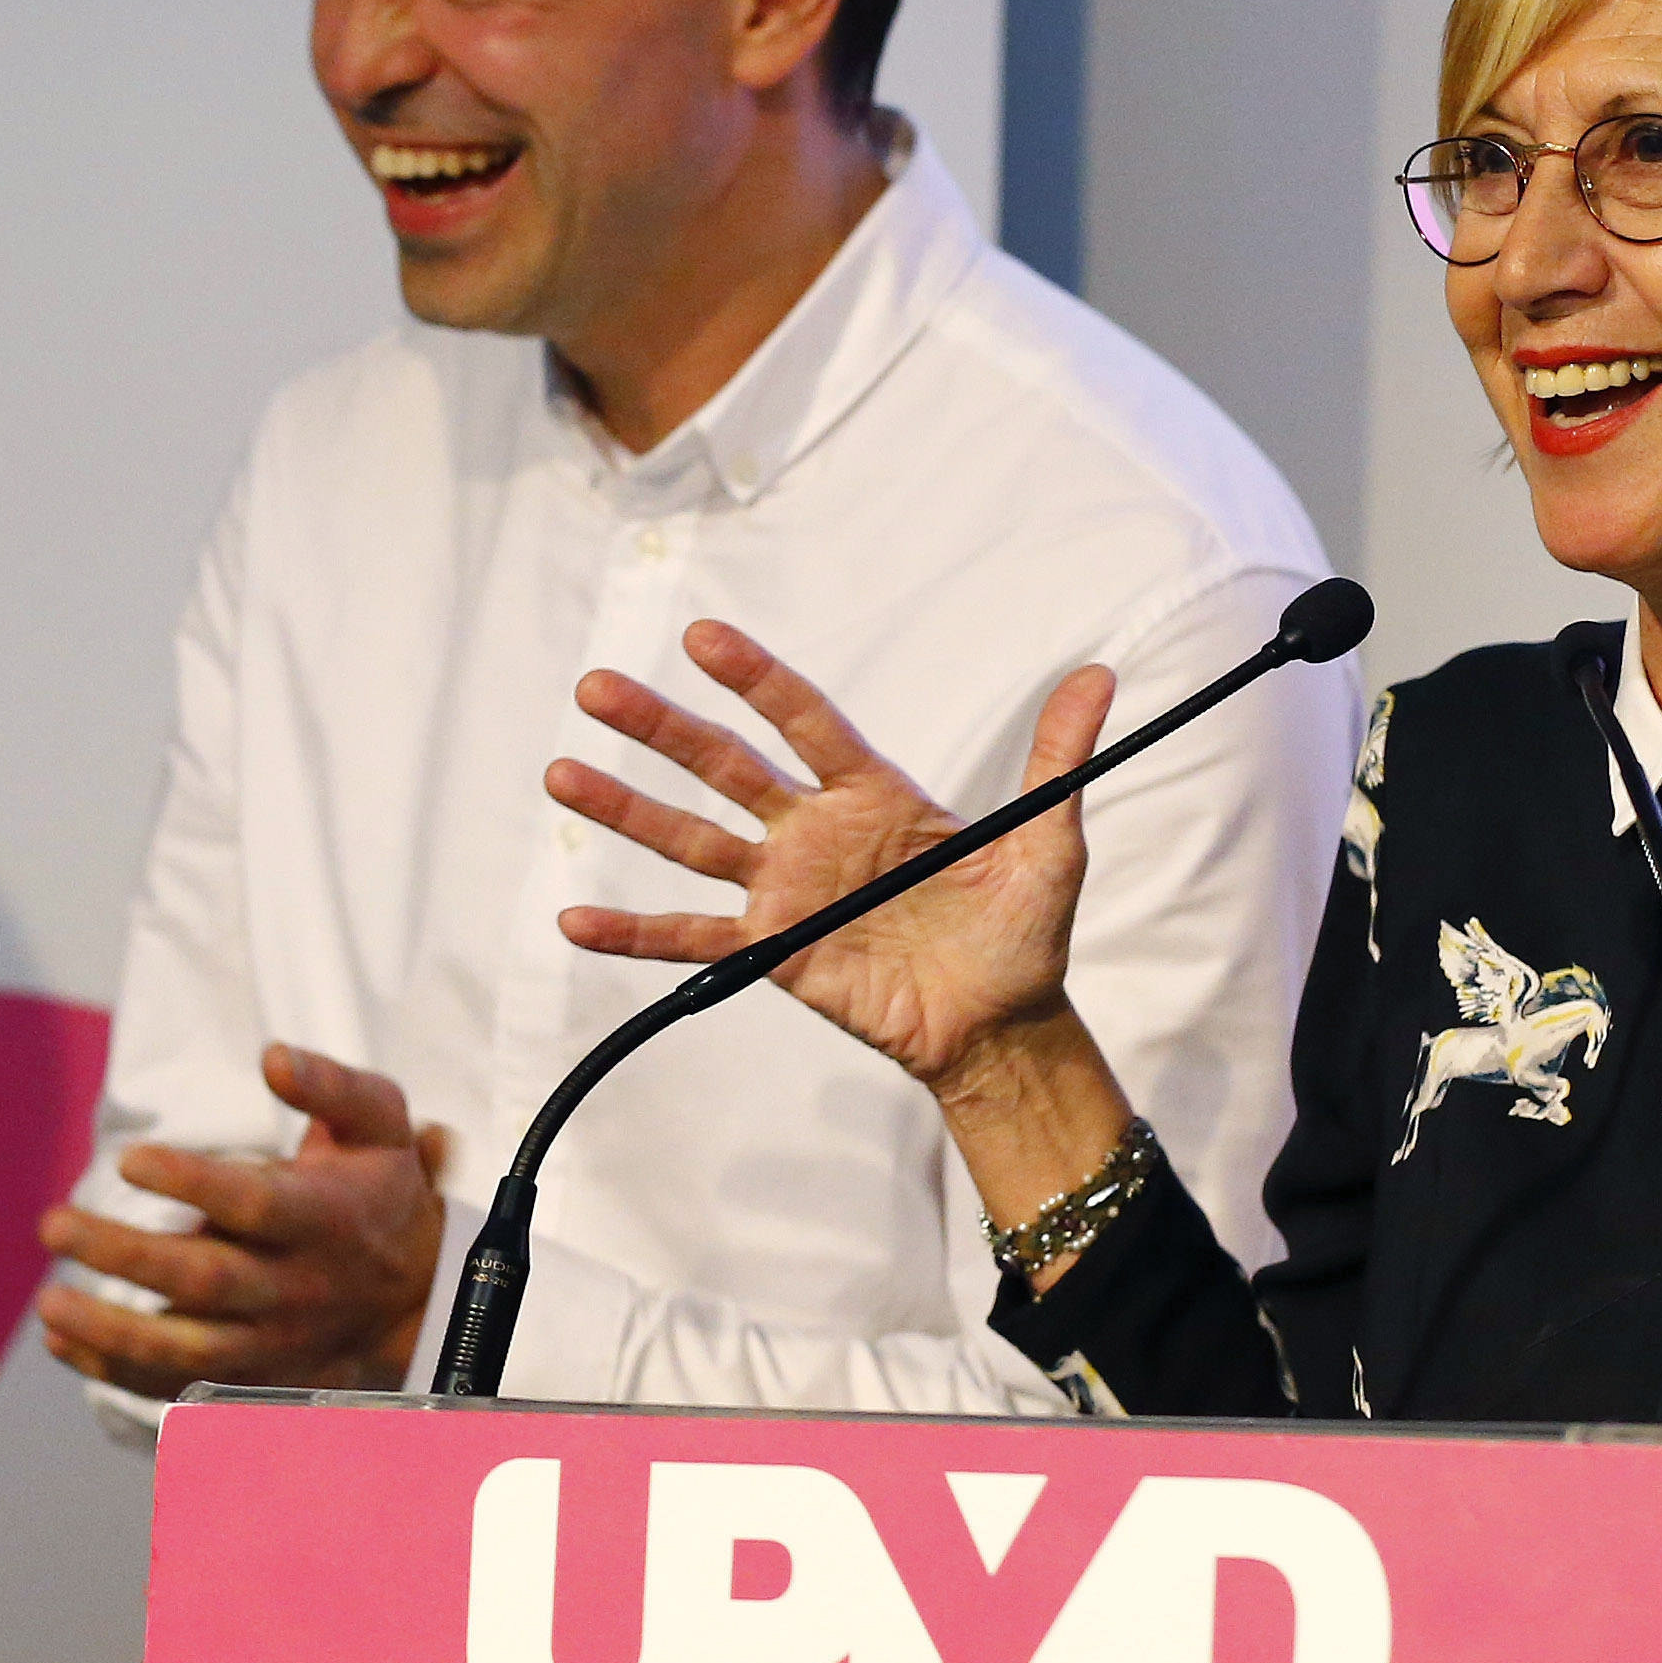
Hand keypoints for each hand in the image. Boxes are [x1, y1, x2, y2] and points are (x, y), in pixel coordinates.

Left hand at [36, 1044, 446, 1402]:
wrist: (421, 1294)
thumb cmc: (380, 1188)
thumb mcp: (379, 1123)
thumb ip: (330, 1084)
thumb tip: (271, 1056)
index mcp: (328, 1217)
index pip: (255, 1204)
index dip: (191, 1184)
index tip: (128, 1159)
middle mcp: (299, 1286)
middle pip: (206, 1280)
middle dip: (125, 1256)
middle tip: (52, 1225)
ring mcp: (277, 1342)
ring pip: (189, 1351)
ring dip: (112, 1331)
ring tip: (48, 1302)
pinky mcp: (256, 1377)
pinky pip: (181, 1387)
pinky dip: (117, 1371)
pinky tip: (61, 1340)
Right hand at [546, 622, 1116, 1091]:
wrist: (1004, 1025)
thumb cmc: (1022, 929)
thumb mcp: (1046, 840)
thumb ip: (1054, 760)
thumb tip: (1098, 677)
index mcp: (872, 794)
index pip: (803, 720)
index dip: (755, 679)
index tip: (704, 638)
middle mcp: (815, 832)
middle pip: (724, 767)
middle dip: (661, 727)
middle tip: (597, 687)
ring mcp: (785, 890)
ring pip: (691, 839)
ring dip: (625, 809)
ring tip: (562, 773)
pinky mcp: (773, 951)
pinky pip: (692, 939)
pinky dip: (633, 933)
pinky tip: (576, 919)